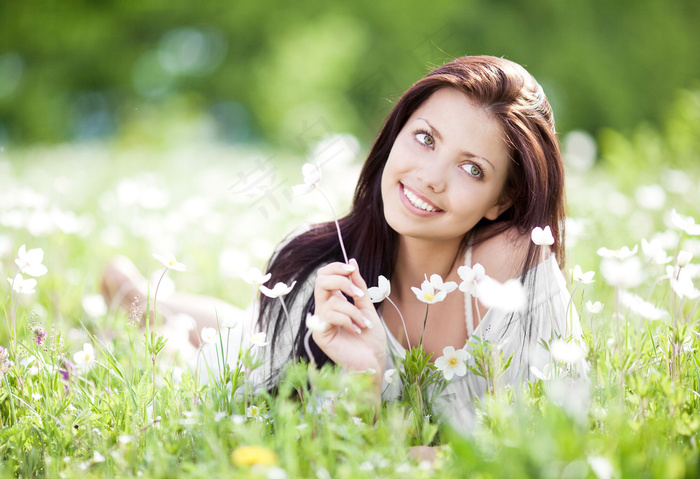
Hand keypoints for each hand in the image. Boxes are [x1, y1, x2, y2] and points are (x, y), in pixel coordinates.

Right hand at [313, 259, 386, 377]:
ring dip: (354, 312)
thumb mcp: (367, 306)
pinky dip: (348, 320)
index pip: (324, 275)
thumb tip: (351, 261)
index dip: (336, 268)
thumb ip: (358, 285)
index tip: (352, 269)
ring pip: (332, 301)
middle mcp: (324, 309)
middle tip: (358, 294)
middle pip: (320, 281)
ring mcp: (320, 322)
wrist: (373, 361)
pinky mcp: (320, 334)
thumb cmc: (371, 338)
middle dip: (341, 281)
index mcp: (334, 301)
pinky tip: (357, 330)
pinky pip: (331, 315)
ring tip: (364, 324)